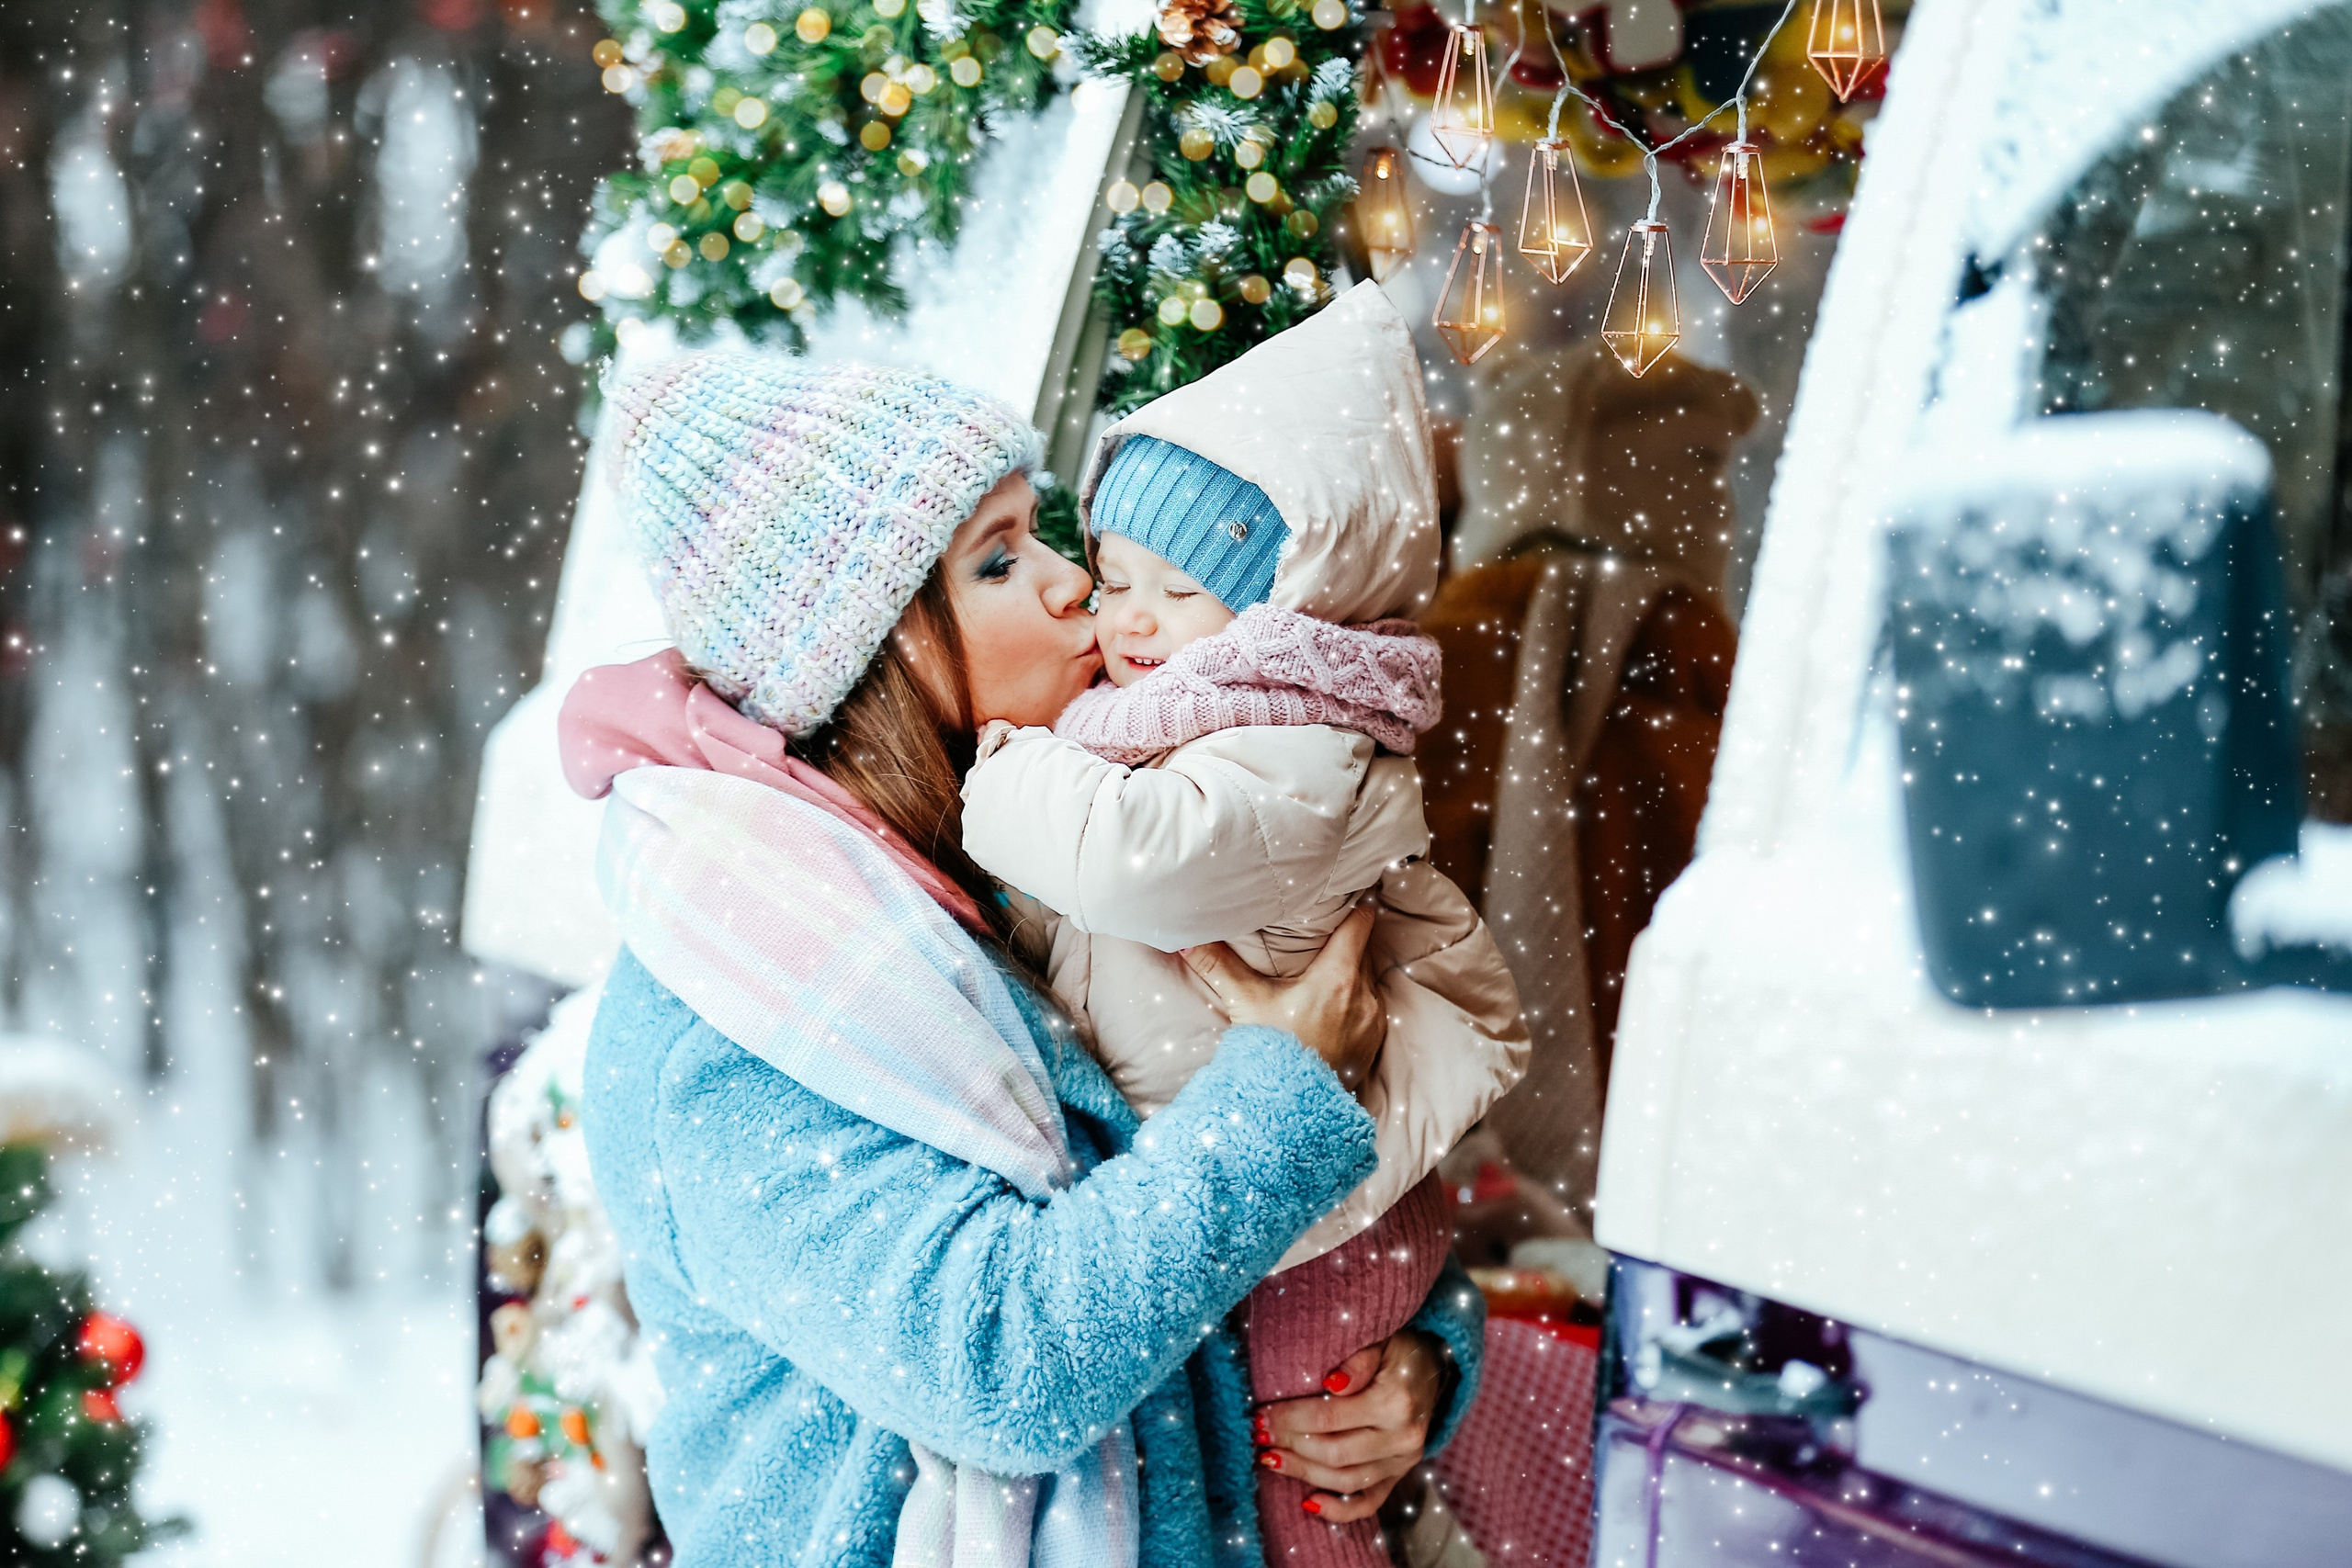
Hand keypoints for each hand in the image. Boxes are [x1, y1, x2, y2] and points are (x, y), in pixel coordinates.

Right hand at [1181, 904, 1384, 1087]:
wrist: (1291, 1107)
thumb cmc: (1273, 1052)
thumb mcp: (1245, 1003)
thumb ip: (1218, 966)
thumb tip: (1185, 940)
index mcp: (1337, 977)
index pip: (1361, 923)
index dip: (1355, 905)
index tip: (1348, 895)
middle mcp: (1363, 995)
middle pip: (1362, 949)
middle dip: (1346, 939)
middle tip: (1327, 929)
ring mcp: (1373, 1021)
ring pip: (1367, 979)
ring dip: (1351, 972)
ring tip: (1326, 969)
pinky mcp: (1374, 1042)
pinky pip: (1371, 1008)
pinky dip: (1356, 1000)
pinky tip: (1333, 1006)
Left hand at [1252, 1330, 1445, 1522]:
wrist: (1435, 1368)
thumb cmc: (1400, 1351)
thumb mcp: (1381, 1342)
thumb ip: (1357, 1362)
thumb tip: (1330, 1382)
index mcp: (1395, 1402)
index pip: (1329, 1418)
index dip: (1290, 1419)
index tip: (1261, 1414)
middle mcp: (1402, 1438)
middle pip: (1334, 1453)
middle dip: (1290, 1444)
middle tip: (1259, 1434)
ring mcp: (1402, 1462)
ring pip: (1345, 1480)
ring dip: (1303, 1473)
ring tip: (1270, 1459)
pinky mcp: (1399, 1476)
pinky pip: (1369, 1502)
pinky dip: (1339, 1510)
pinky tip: (1308, 1503)